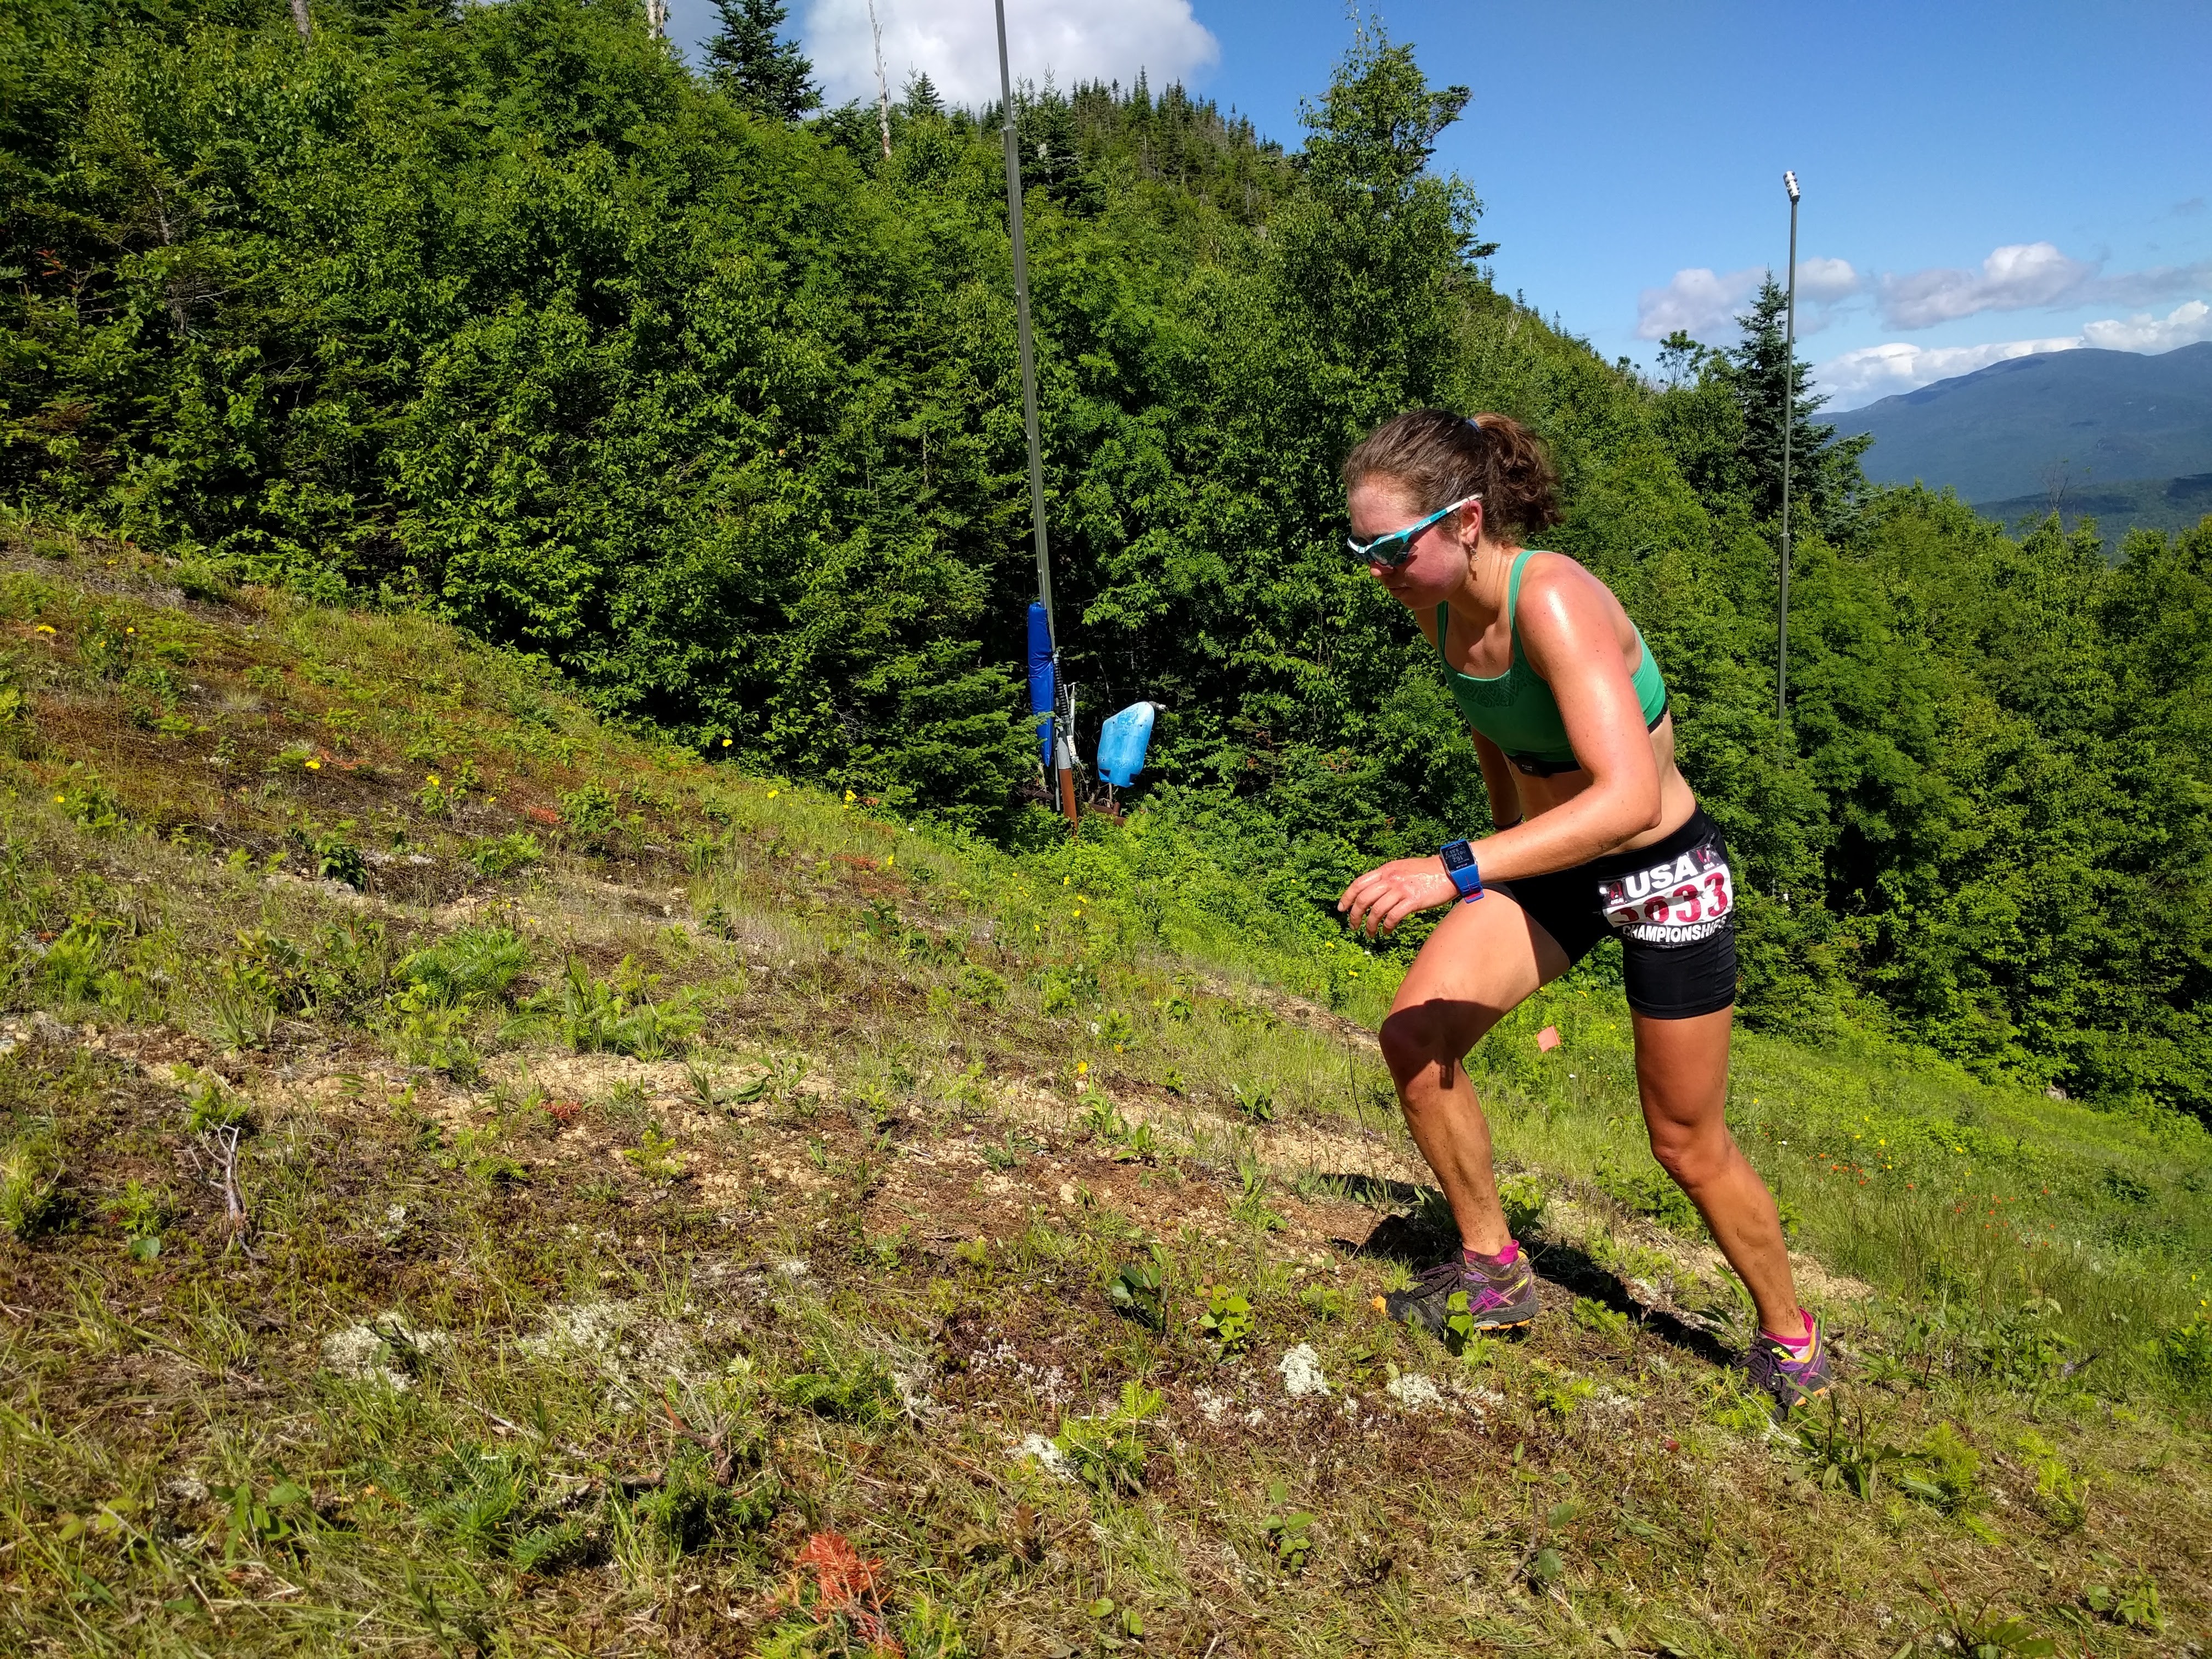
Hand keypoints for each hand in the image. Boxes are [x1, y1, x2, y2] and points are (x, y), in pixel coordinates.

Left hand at [1337, 856, 1456, 937]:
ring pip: (1376, 910)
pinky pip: (1393, 916)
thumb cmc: (1426, 872)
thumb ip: (1387, 877)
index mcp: (1386, 870)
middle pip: (1363, 899)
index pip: (1358, 883)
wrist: (1450, 870)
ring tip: (1370, 934)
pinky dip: (1387, 927)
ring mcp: (1401, 889)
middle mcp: (1390, 878)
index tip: (1341, 909)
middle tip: (1353, 927)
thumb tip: (1373, 891)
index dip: (1347, 897)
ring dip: (1370, 925)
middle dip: (1354, 915)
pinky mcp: (1413, 900)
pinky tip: (1387, 932)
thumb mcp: (1402, 868)